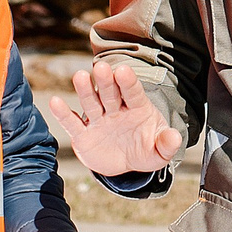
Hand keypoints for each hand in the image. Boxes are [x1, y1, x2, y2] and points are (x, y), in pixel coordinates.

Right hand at [49, 65, 184, 177]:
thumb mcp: (159, 151)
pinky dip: (63, 113)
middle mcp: (116, 109)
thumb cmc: (144, 150)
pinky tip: (55, 102)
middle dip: (106, 81)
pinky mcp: (83, 134)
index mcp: (137, 108)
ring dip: (85, 90)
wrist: (125, 163)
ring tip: (79, 76)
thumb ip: (167, 144)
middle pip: (110, 93)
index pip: (133, 92)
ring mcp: (99, 120)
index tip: (123, 70)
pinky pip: (73, 122)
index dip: (128, 82)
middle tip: (101, 68)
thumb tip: (176, 137)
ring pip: (91, 102)